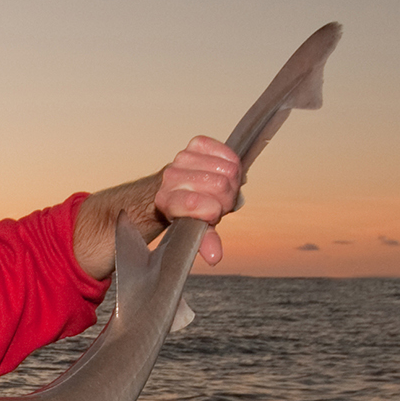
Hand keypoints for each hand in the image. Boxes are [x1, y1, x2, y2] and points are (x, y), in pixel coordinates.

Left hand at [153, 136, 241, 266]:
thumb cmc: (187, 211)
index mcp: (167, 201)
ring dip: (232, 182)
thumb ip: (205, 241)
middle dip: (226, 198)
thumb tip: (216, 256)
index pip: (196, 204)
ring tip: (221, 189)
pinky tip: (222, 171)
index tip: (211, 215)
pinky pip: (228, 152)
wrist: (178, 186)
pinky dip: (232, 163)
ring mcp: (183, 158)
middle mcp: (171, 177)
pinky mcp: (196, 144)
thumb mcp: (195, 229)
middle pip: (221, 186)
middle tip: (219, 202)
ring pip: (229, 170)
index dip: (213, 211)